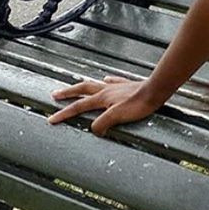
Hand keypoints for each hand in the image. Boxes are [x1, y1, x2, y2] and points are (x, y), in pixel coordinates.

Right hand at [47, 75, 170, 136]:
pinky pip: (113, 81)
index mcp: (102, 98)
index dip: (64, 114)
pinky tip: (106, 79)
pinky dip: (106, 81)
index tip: (51, 119)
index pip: (78, 107)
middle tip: (55, 94)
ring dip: (83, 86)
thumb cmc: (140, 103)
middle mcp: (107, 90)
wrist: (157, 90)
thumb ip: (102, 123)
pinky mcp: (128, 85)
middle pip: (82, 90)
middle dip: (68, 93)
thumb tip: (93, 130)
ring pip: (95, 84)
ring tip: (76, 86)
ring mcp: (117, 86)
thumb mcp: (117, 116)